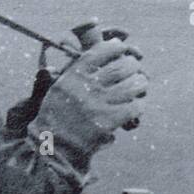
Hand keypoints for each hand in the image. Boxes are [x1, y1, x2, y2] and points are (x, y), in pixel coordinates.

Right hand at [34, 38, 146, 162]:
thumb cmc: (56, 118)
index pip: (98, 52)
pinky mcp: (108, 122)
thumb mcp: (59, 89)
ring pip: (131, 85)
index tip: (122, 47)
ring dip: (140, 83)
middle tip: (135, 68)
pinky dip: (139, 106)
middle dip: (132, 65)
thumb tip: (95, 57)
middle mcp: (87, 87)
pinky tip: (137, 107)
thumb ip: (75, 75)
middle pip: (120, 67)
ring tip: (141, 84)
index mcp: (73, 76)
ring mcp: (98, 104)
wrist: (52, 147)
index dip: (115, 47)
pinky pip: (133, 107)